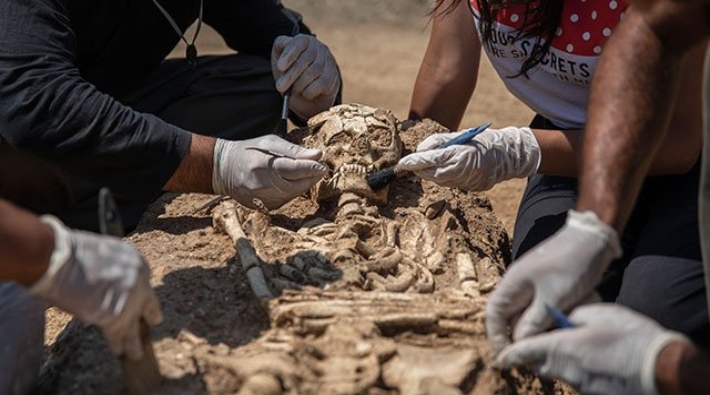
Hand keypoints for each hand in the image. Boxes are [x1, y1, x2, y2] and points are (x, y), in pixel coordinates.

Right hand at [29, 216, 161, 359]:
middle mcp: (139, 277)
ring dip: (134, 341)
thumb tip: (107, 285)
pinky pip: (119, 334)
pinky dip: (117, 344)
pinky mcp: (118, 315)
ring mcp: (131, 297)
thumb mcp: (102, 253)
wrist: (59, 259)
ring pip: (134, 324)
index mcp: (135, 259)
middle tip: (155, 321)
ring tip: (136, 353)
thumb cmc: (69, 253)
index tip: (140, 299)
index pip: (142, 280)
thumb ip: (111, 269)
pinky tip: (118, 351)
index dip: (140, 292)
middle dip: (150, 313)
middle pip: (147, 301)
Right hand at [212, 134, 328, 209]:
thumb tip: (318, 155)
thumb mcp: (270, 143)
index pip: (296, 170)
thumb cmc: (248, 152)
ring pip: (294, 194)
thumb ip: (294, 151)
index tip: (324, 166)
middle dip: (311, 177)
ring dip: (302, 184)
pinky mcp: (264, 208)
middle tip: (320, 168)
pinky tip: (288, 182)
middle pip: (298, 185)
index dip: (312, 169)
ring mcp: (263, 200)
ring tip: (303, 172)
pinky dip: (292, 191)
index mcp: (264, 167)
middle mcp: (263, 187)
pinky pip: (286, 200)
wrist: (223, 170)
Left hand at [271, 34, 339, 118]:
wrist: (306, 96)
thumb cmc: (290, 74)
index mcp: (305, 40)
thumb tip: (283, 54)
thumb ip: (279, 52)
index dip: (289, 54)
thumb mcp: (280, 62)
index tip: (280, 67)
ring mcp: (329, 61)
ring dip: (300, 84)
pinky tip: (305, 94)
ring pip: (315, 70)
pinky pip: (322, 83)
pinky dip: (310, 91)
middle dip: (291, 74)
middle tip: (280, 87)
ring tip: (291, 91)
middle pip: (306, 58)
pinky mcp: (333, 76)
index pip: (299, 42)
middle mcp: (319, 47)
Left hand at [396, 126, 540, 190]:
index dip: (414, 162)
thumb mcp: (459, 136)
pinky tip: (441, 169)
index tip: (402, 163)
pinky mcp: (468, 188)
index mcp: (461, 154)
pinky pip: (447, 184)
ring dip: (428, 173)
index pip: (431, 159)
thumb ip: (438, 142)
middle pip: (431, 174)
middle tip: (410, 162)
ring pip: (437, 181)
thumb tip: (419, 151)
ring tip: (427, 164)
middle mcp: (462, 170)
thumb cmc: (481, 141)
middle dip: (419, 168)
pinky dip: (439, 177)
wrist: (506, 157)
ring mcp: (466, 182)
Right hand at [486, 210, 621, 355]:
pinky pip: (544, 309)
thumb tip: (520, 344)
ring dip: (541, 327)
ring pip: (529, 315)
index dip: (497, 337)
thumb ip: (535, 322)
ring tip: (554, 337)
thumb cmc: (571, 263)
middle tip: (535, 355)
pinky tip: (567, 319)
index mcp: (512, 284)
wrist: (593, 238)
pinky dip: (553, 317)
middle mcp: (518, 286)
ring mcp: (533, 286)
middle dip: (522, 336)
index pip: (494, 315)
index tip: (506, 357)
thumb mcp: (554, 298)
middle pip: (511, 318)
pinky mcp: (548, 287)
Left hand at [496, 304, 687, 394]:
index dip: (510, 354)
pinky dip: (578, 370)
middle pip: (539, 364)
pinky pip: (578, 380)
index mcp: (561, 347)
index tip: (500, 357)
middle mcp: (565, 369)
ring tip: (577, 347)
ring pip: (559, 373)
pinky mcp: (593, 392)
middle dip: (535, 356)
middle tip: (540, 343)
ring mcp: (580, 385)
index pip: (524, 352)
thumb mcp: (597, 313)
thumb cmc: (629, 336)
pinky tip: (595, 360)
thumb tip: (562, 319)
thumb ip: (572, 316)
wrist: (660, 367)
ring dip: (559, 362)